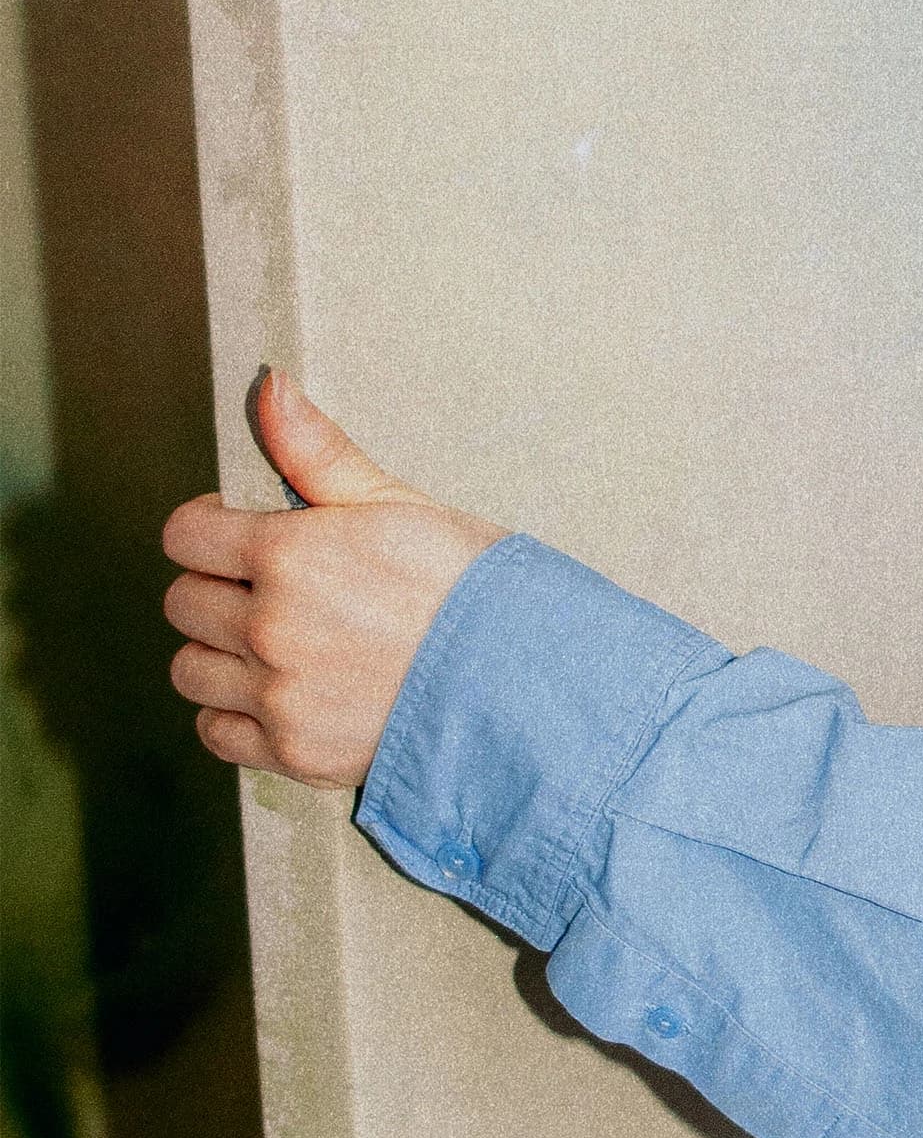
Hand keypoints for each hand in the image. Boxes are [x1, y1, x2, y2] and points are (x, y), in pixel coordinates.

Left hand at [162, 374, 501, 788]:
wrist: (524, 678)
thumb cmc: (470, 584)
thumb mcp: (396, 503)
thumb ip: (316, 451)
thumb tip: (268, 386)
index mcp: (290, 554)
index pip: (186, 536)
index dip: (210, 526)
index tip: (238, 533)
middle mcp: (270, 626)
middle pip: (182, 601)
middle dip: (218, 587)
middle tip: (273, 588)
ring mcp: (277, 695)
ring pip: (190, 669)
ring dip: (221, 653)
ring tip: (278, 642)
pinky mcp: (290, 751)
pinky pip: (216, 731)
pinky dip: (238, 713)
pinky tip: (285, 690)